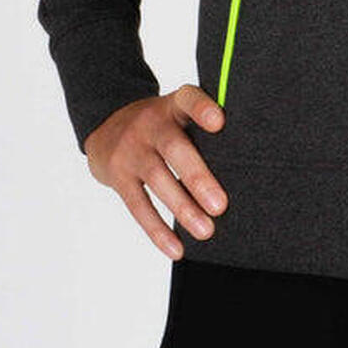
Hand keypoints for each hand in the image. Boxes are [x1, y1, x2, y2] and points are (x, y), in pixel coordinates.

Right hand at [84, 82, 229, 260]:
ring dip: (183, 208)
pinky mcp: (118, 176)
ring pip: (157, 180)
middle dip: (197, 178)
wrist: (105, 125)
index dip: (202, 109)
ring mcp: (131, 150)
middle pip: (174, 148)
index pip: (188, 99)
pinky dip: (157, 230)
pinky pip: (138, 205)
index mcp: (172, 106)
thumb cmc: (159, 126)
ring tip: (206, 231)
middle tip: (220, 205)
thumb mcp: (176, 114)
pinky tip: (176, 248)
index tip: (220, 122)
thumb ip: (201, 130)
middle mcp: (150, 124)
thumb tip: (242, 168)